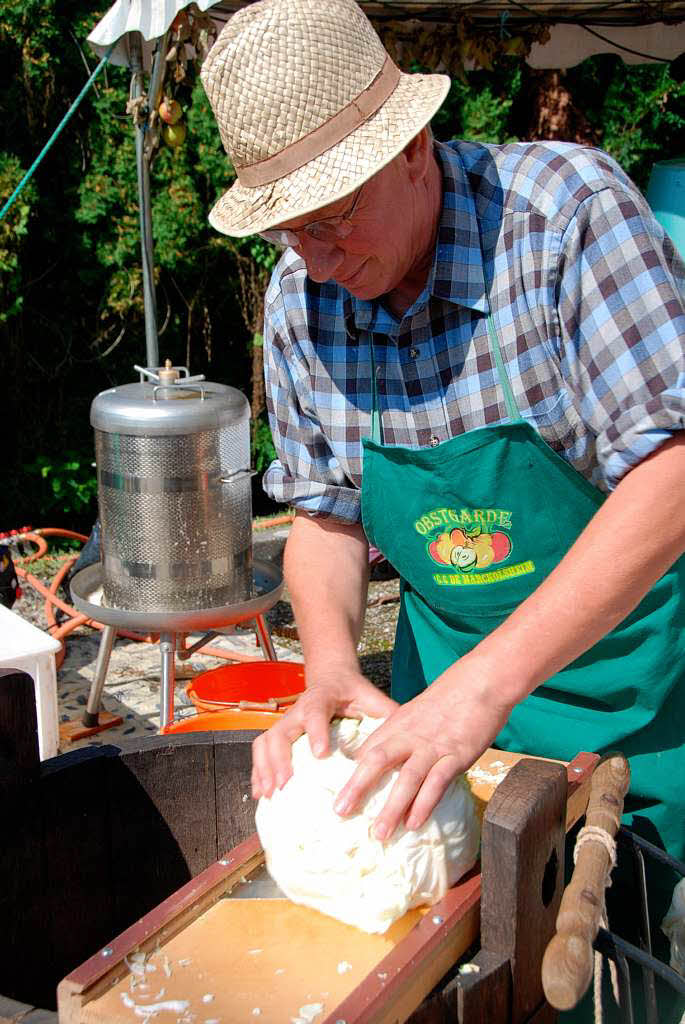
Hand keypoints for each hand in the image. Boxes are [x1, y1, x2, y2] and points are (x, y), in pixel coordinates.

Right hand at [251, 667, 396, 799]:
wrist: (331, 677)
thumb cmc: (354, 692)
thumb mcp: (372, 697)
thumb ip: (387, 713)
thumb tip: (409, 738)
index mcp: (322, 697)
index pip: (315, 712)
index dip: (316, 732)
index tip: (320, 754)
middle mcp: (298, 709)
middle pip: (282, 731)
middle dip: (281, 759)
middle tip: (286, 785)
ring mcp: (286, 721)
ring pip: (266, 742)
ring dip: (266, 769)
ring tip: (271, 795)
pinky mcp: (278, 733)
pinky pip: (261, 751)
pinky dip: (258, 772)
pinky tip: (261, 795)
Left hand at [332, 669, 514, 839]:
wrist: (481, 681)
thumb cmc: (452, 696)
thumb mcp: (420, 710)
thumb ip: (406, 732)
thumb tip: (397, 757)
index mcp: (398, 723)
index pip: (368, 749)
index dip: (352, 772)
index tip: (339, 792)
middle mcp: (410, 735)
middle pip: (376, 761)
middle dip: (356, 788)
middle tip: (340, 812)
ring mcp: (433, 746)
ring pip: (406, 779)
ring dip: (391, 808)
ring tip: (379, 833)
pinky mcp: (456, 755)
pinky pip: (436, 783)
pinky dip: (424, 804)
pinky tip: (413, 824)